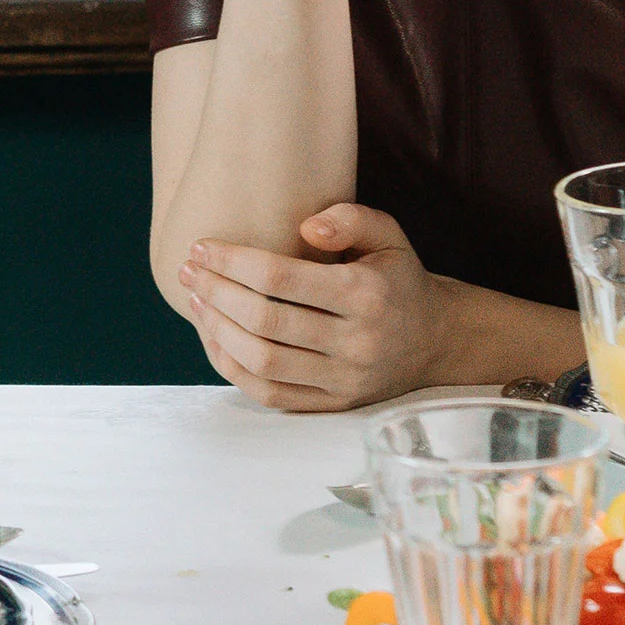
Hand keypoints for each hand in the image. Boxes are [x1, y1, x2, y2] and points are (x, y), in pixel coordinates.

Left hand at [178, 203, 455, 411]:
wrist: (434, 341)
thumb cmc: (398, 281)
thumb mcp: (389, 236)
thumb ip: (351, 218)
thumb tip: (304, 228)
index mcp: (365, 295)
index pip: (281, 278)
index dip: (233, 262)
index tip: (202, 247)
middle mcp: (354, 342)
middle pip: (265, 321)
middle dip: (217, 293)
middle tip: (189, 273)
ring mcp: (342, 380)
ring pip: (262, 361)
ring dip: (219, 331)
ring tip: (197, 301)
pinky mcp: (331, 405)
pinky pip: (269, 393)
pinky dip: (234, 368)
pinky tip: (215, 339)